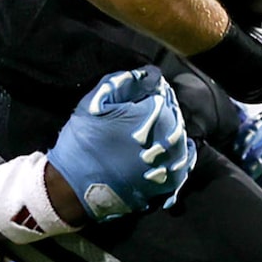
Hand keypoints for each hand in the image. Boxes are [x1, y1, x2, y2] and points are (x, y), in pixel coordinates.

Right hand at [45, 66, 192, 222]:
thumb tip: (151, 73)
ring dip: (168, 129)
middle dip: (160, 110)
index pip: (162, 92)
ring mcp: (173, 162)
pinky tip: (175, 148)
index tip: (137, 94)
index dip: (149, 91)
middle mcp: (171, 136)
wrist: (76, 187)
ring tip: (150, 130)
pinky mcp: (170, 183)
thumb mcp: (95, 102)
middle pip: (173, 114)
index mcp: (155, 112)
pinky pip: (185, 163)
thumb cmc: (84, 142)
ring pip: (179, 136)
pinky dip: (181, 153)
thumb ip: (125, 81)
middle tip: (140, 112)